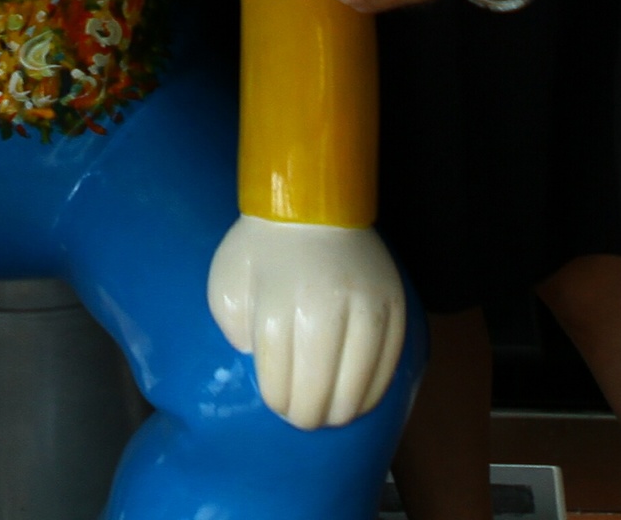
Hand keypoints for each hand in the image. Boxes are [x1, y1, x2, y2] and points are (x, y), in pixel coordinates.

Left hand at [205, 216, 409, 429]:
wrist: (313, 203)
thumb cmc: (262, 247)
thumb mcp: (226, 282)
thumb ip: (233, 327)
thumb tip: (256, 361)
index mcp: (278, 305)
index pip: (280, 380)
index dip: (278, 403)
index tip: (277, 405)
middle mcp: (324, 308)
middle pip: (319, 388)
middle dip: (308, 415)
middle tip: (303, 418)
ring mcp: (365, 307)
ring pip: (358, 382)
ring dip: (342, 410)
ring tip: (331, 415)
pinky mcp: (394, 304)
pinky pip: (389, 362)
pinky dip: (375, 389)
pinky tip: (360, 399)